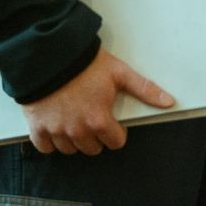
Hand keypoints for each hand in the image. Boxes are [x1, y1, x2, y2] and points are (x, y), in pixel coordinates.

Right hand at [19, 47, 172, 154]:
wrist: (50, 55)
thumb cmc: (85, 64)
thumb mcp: (120, 73)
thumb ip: (144, 89)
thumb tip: (168, 102)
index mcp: (99, 120)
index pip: (115, 143)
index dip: (116, 132)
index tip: (111, 121)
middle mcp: (77, 130)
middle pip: (92, 149)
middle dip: (96, 137)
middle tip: (93, 119)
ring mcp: (56, 130)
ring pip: (70, 150)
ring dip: (75, 140)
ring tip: (75, 120)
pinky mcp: (37, 127)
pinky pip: (45, 147)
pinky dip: (50, 141)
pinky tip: (56, 127)